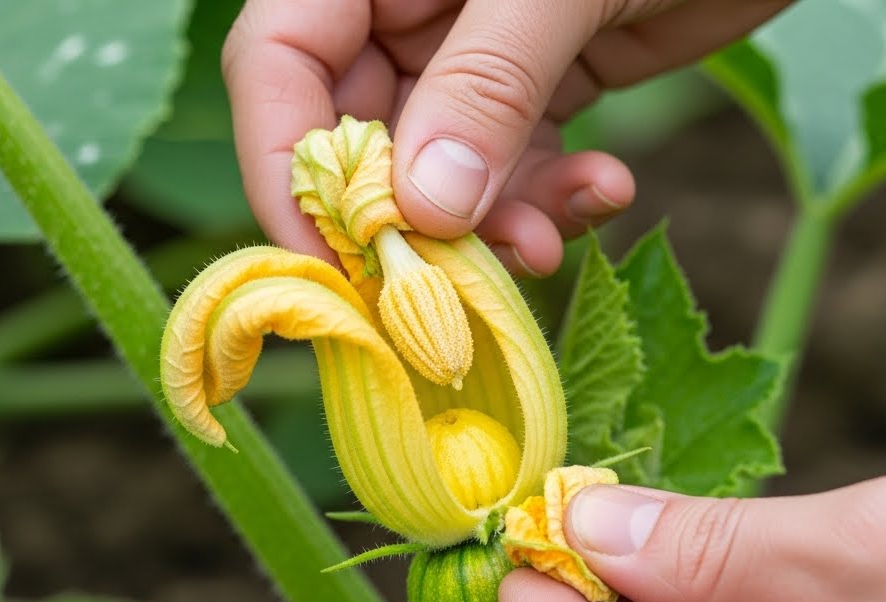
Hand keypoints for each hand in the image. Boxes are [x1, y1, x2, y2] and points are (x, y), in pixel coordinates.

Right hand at [221, 0, 789, 275]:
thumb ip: (489, 86)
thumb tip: (426, 212)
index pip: (280, 64)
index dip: (287, 164)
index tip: (332, 260)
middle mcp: (410, 4)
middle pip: (359, 133)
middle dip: (409, 219)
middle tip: (452, 289)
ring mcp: (478, 46)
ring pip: (446, 167)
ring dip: (493, 223)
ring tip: (548, 248)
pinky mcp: (547, 78)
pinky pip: (521, 161)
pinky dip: (553, 196)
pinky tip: (605, 191)